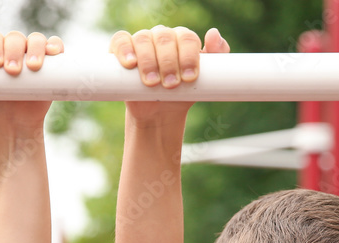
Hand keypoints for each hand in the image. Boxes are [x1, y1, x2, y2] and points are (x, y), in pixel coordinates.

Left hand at [0, 31, 62, 126]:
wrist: (14, 123)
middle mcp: (15, 48)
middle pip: (15, 38)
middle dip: (13, 51)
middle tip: (12, 71)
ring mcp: (34, 54)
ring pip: (36, 39)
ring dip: (35, 48)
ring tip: (32, 67)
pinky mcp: (52, 63)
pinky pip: (56, 46)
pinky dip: (56, 45)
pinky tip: (53, 52)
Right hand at [110, 26, 228, 122]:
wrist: (160, 113)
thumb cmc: (182, 94)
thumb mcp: (204, 80)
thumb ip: (217, 57)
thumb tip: (213, 33)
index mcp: (182, 39)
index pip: (187, 38)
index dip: (188, 56)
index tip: (190, 78)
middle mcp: (162, 36)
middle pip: (165, 37)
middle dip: (169, 62)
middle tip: (171, 85)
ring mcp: (141, 42)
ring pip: (144, 39)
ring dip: (148, 60)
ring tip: (152, 83)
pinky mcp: (122, 52)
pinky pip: (120, 41)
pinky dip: (124, 49)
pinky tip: (130, 63)